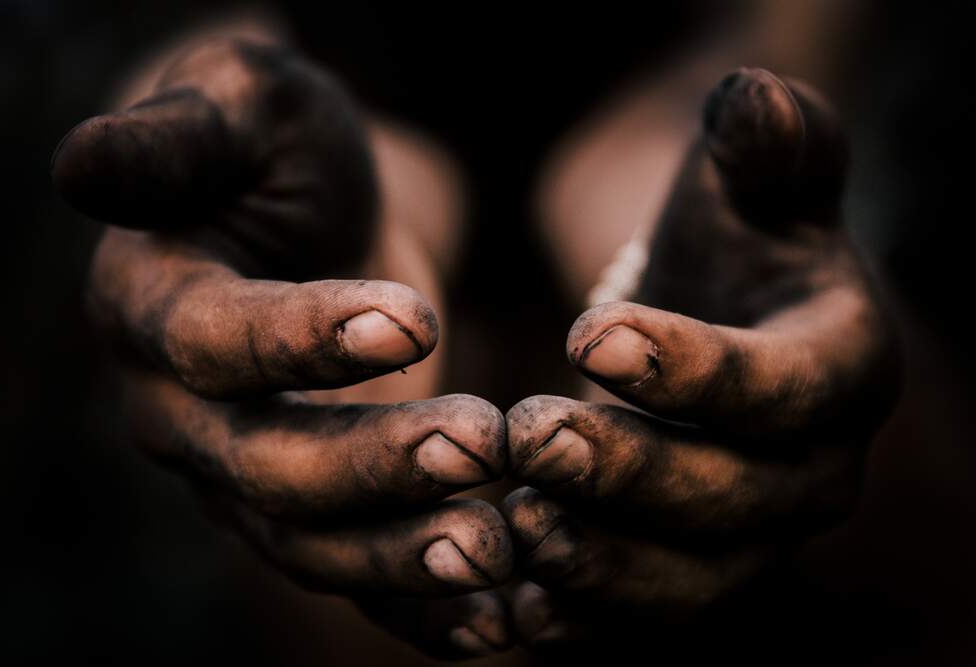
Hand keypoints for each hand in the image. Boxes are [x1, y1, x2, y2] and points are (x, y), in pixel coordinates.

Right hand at [53, 38, 512, 658]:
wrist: (309, 207)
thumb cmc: (277, 145)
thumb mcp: (239, 107)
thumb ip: (171, 139)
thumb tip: (79, 163)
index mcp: (152, 306)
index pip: (214, 339)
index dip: (303, 339)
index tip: (417, 319)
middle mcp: (184, 410)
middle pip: (264, 465)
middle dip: (375, 465)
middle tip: (485, 444)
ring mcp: (244, 470)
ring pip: (309, 540)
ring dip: (401, 556)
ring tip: (498, 552)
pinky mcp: (314, 502)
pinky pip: (355, 572)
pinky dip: (416, 608)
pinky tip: (495, 620)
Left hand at [502, 68, 900, 647]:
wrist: (696, 321)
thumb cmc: (723, 238)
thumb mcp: (750, 178)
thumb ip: (766, 141)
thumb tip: (757, 96)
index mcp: (842, 370)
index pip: (786, 386)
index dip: (696, 369)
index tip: (590, 334)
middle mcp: (811, 472)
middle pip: (735, 503)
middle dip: (629, 477)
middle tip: (529, 436)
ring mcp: (750, 538)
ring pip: (688, 586)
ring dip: (598, 567)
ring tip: (512, 526)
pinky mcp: (685, 573)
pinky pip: (638, 622)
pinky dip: (578, 624)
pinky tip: (507, 610)